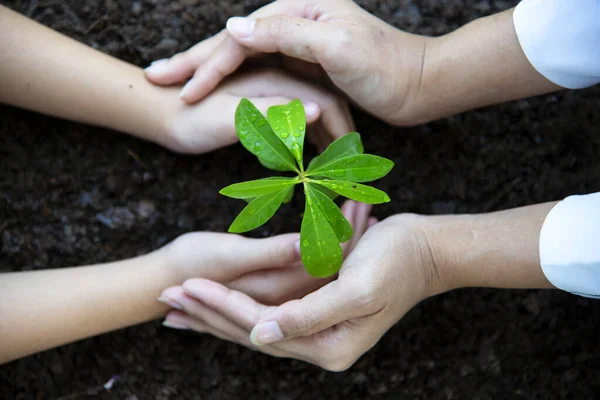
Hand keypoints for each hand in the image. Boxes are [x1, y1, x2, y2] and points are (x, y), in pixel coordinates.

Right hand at [145, 0, 428, 125]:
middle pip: (231, 42)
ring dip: (206, 70)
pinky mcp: (306, 61)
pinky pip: (258, 69)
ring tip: (174, 84)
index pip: (237, 37)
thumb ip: (286, 33)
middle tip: (154, 79)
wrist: (418, 83)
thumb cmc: (383, 66)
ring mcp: (298, 40)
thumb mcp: (335, 46)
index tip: (177, 91)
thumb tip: (234, 27)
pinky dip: (233, 80)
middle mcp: (293, 19)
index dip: (204, 63)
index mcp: (297, 9)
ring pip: (240, 56)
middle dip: (192, 61)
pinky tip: (215, 89)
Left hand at [159, 214, 439, 368]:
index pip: (260, 329)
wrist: (426, 250)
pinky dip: (241, 303)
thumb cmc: (396, 263)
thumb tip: (261, 337)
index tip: (186, 288)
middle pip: (250, 334)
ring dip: (217, 311)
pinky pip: (270, 311)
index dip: (222, 308)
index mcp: (328, 346)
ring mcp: (318, 330)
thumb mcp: (357, 291)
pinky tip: (219, 298)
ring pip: (255, 324)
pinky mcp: (317, 312)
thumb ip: (309, 317)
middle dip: (208, 315)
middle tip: (166, 301)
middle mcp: (319, 345)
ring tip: (180, 304)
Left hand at [160, 68, 353, 153]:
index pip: (323, 100)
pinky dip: (308, 142)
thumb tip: (318, 113)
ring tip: (338, 170)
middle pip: (322, 104)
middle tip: (354, 168)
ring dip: (326, 140)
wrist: (158, 116)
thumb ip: (271, 114)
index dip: (340, 129)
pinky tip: (312, 161)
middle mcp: (276, 82)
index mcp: (273, 78)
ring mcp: (270, 94)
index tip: (352, 160)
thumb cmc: (188, 120)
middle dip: (339, 135)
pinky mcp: (262, 108)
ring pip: (311, 115)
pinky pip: (296, 122)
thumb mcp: (228, 119)